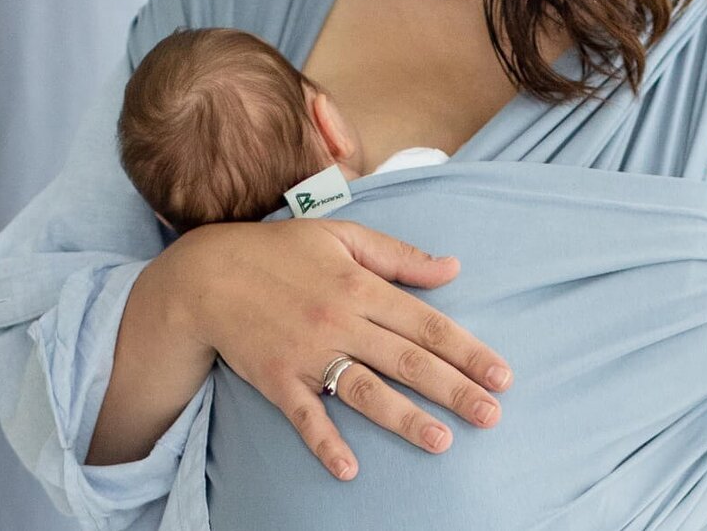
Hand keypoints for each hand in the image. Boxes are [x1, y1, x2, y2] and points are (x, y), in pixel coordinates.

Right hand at [168, 218, 513, 480]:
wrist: (205, 275)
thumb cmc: (280, 251)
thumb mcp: (342, 238)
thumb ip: (400, 255)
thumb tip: (452, 268)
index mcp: (360, 286)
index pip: (426, 324)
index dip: (468, 350)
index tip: (501, 375)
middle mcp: (339, 321)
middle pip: (406, 362)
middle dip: (453, 390)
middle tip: (491, 416)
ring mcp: (307, 353)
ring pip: (364, 390)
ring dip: (404, 418)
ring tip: (442, 442)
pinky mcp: (275, 379)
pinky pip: (303, 416)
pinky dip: (324, 442)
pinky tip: (349, 469)